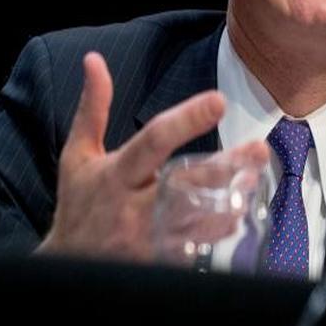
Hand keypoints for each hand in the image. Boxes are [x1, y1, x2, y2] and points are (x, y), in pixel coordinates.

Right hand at [36, 52, 267, 261]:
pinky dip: (217, 232)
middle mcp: (132, 205)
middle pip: (184, 182)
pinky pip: (194, 247)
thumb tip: (94, 60)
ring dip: (228, 200)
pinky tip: (238, 216)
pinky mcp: (158, 260)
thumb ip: (93, 109)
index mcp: (116, 173)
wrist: (68, 265)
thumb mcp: (77, 155)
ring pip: (195, 217)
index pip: (154, 141)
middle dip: (223, 166)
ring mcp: (147, 236)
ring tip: (254, 181)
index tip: (218, 100)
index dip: (186, 121)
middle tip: (257, 148)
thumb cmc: (80, 202)